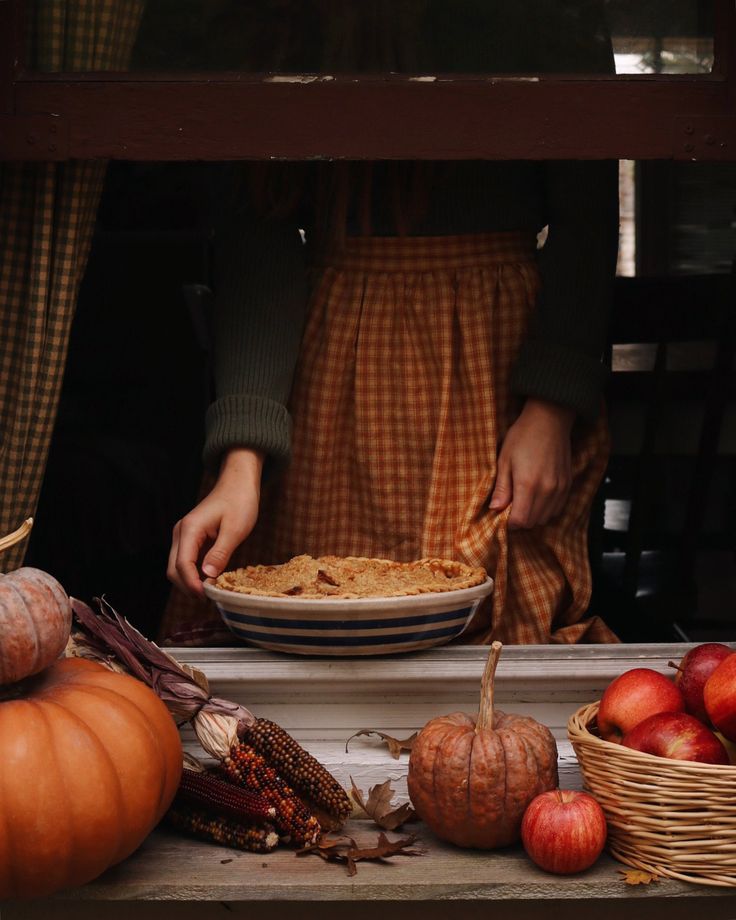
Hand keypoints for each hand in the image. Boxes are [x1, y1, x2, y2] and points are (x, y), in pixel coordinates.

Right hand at [167, 448, 263, 597]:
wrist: (238, 483)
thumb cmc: (239, 502)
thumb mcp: (235, 529)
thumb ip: (220, 553)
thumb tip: (207, 576)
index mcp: (189, 529)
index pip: (182, 564)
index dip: (191, 584)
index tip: (206, 597)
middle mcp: (181, 532)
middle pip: (173, 569)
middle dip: (188, 587)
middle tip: (209, 598)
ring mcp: (184, 535)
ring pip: (177, 567)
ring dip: (190, 582)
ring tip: (211, 591)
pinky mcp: (190, 539)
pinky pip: (187, 561)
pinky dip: (195, 573)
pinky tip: (210, 579)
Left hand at [489, 398, 574, 530]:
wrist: (549, 420)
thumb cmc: (523, 436)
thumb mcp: (504, 460)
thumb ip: (502, 488)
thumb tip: (495, 509)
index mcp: (528, 484)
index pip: (521, 520)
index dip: (510, 522)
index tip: (503, 513)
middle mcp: (547, 490)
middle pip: (534, 522)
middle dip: (521, 520)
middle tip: (512, 506)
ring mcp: (560, 488)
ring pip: (546, 518)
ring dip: (534, 515)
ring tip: (524, 500)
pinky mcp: (568, 484)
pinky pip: (558, 509)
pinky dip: (546, 509)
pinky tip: (537, 497)